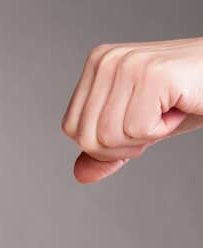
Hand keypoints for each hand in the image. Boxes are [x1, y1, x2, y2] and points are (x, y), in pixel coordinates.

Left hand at [61, 37, 202, 183]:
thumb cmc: (189, 98)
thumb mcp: (139, 128)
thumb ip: (107, 150)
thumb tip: (80, 175)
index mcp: (97, 65)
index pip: (71, 128)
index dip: (105, 143)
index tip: (139, 120)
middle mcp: (106, 59)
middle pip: (87, 137)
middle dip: (125, 143)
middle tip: (157, 117)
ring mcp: (127, 64)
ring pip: (111, 136)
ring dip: (148, 134)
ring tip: (169, 107)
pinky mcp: (152, 74)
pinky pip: (139, 129)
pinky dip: (164, 128)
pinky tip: (179, 103)